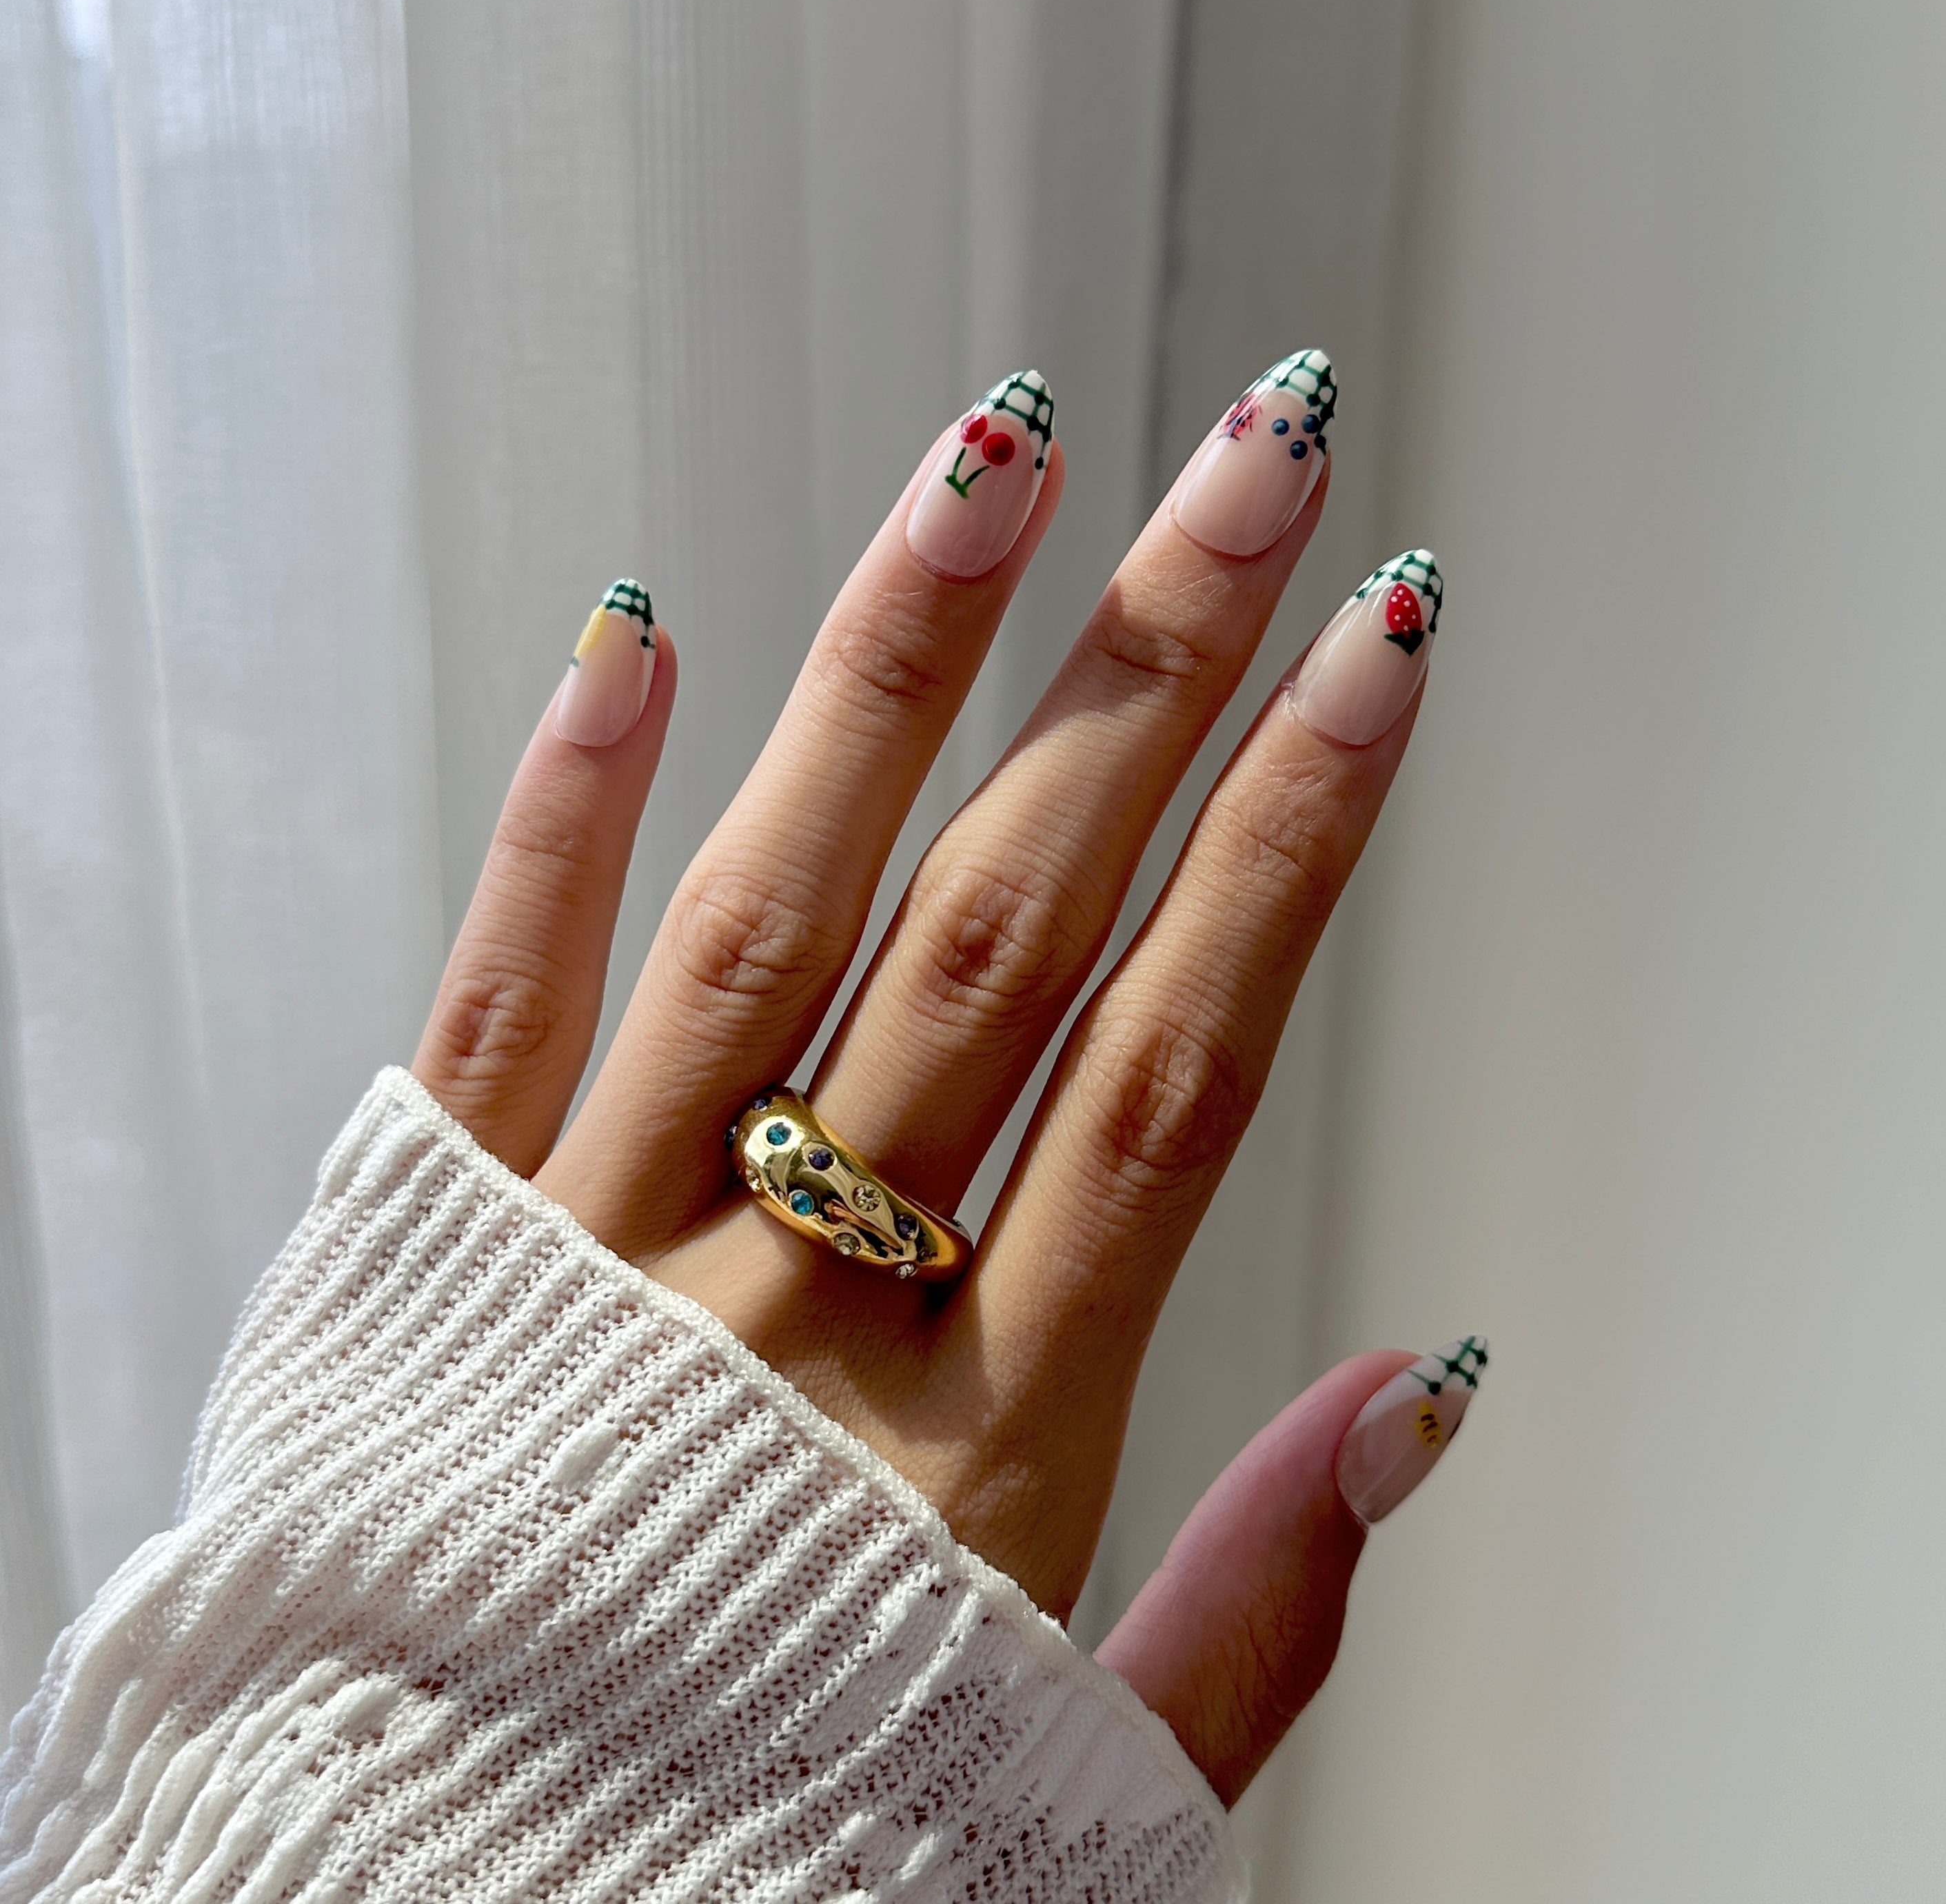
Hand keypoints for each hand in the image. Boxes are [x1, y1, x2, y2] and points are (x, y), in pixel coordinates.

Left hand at [411, 359, 1469, 1804]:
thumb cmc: (774, 1858)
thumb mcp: (1073, 1778)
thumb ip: (1265, 1595)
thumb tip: (1431, 1386)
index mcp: (977, 1444)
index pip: (1181, 1060)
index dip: (1299, 830)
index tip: (1381, 640)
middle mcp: (794, 1312)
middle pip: (1013, 934)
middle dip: (1155, 675)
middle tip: (1256, 464)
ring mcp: (594, 1263)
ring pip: (776, 913)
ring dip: (898, 674)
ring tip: (997, 463)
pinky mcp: (422, 1254)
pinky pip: (494, 999)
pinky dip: (563, 810)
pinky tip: (634, 632)